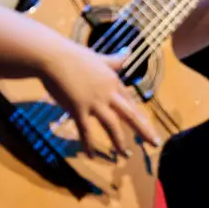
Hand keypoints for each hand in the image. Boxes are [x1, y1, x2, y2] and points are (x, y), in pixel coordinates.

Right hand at [39, 40, 161, 158]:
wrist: (53, 57)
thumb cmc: (74, 56)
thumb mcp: (99, 57)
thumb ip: (114, 60)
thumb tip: (128, 51)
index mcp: (113, 82)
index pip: (129, 102)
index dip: (138, 115)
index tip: (146, 126)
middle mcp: (108, 93)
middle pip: (130, 115)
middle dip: (144, 130)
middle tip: (155, 143)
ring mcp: (94, 102)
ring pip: (112, 125)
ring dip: (119, 142)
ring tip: (125, 155)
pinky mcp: (78, 109)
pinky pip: (86, 131)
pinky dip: (88, 145)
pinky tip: (91, 156)